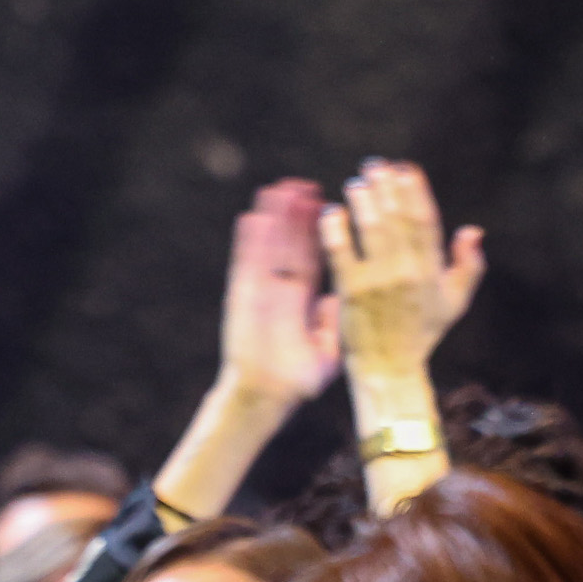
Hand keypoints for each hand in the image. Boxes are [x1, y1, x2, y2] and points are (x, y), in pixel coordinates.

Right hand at [218, 180, 343, 414]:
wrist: (265, 396)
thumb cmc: (297, 380)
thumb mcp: (327, 351)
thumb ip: (333, 323)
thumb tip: (339, 298)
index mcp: (303, 299)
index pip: (313, 256)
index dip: (318, 231)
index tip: (325, 204)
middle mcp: (282, 288)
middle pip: (291, 244)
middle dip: (296, 216)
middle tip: (304, 184)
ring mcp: (261, 289)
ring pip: (268, 247)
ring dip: (273, 219)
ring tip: (279, 188)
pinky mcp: (243, 295)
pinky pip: (246, 264)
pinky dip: (249, 242)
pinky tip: (254, 216)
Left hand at [322, 162, 481, 386]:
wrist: (390, 367)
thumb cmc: (422, 332)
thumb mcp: (454, 302)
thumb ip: (468, 265)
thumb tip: (473, 229)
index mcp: (433, 272)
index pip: (426, 221)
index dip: (416, 190)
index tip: (406, 168)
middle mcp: (408, 273)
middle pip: (397, 218)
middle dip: (387, 187)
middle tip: (374, 165)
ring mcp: (379, 281)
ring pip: (372, 229)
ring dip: (363, 201)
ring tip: (355, 183)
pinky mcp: (351, 291)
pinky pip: (341, 251)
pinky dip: (336, 229)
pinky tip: (331, 212)